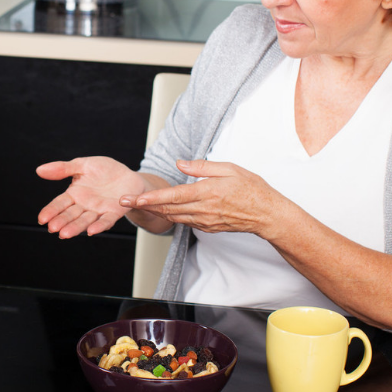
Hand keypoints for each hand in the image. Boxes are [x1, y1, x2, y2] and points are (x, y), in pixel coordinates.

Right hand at [36, 157, 147, 238]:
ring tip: (65, 234)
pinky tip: (91, 231)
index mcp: (75, 194)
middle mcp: (84, 205)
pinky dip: (99, 226)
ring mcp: (98, 210)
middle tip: (52, 228)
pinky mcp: (114, 212)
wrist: (127, 175)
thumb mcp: (82, 164)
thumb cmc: (104, 170)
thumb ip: (63, 168)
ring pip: (85, 220)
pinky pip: (106, 220)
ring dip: (75, 228)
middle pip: (70, 214)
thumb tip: (39, 170)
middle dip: (61, 221)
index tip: (41, 219)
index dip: (50, 211)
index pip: (59, 204)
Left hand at [119, 159, 290, 239]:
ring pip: (173, 217)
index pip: (173, 196)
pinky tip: (161, 210)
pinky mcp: (208, 227)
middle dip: (144, 205)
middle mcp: (203, 210)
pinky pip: (184, 221)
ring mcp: (204, 221)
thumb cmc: (252, 189)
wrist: (268, 215)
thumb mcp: (230, 168)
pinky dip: (170, 216)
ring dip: (153, 211)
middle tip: (124, 201)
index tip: (135, 198)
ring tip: (136, 205)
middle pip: (167, 209)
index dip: (152, 198)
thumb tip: (180, 163)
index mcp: (207, 192)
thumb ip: (202, 166)